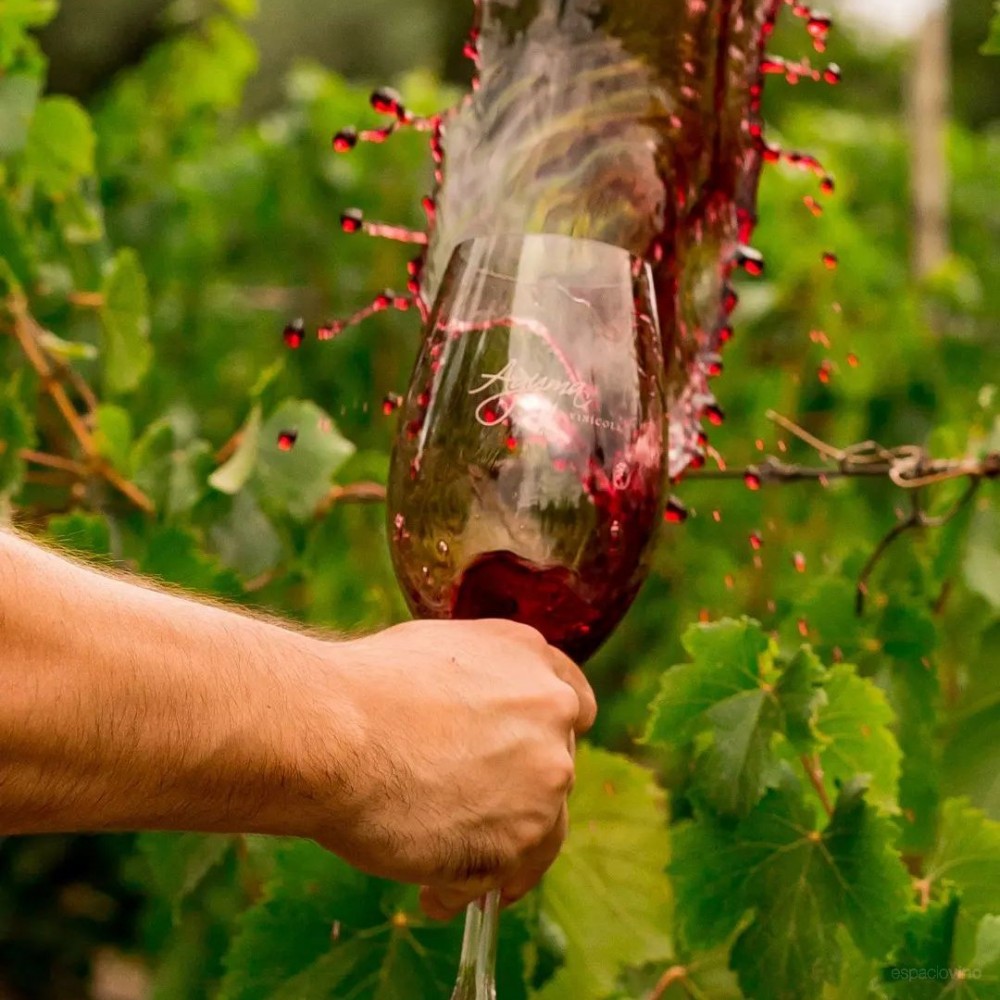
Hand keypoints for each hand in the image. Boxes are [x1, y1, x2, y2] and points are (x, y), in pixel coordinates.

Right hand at [303, 619, 595, 918]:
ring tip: (436, 868)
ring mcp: (544, 779)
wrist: (335, 731)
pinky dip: (468, 888)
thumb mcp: (438, 653)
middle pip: (552, 771)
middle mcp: (553, 714)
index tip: (524, 762)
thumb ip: (481, 682)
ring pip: (536, 830)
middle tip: (458, 816)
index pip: (574, 707)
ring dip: (493, 850)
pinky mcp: (520, 840)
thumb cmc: (363, 689)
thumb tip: (473, 714)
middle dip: (512, 795)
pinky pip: (502, 876)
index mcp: (533, 661)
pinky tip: (430, 893)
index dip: (545, 738)